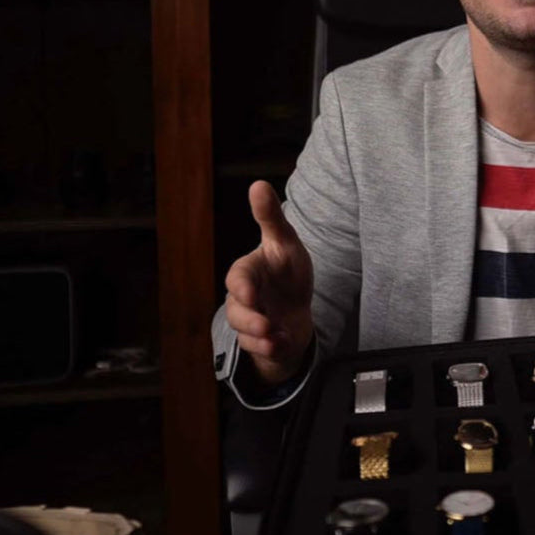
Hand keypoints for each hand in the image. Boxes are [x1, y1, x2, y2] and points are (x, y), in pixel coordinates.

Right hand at [223, 180, 313, 384]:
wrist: (297, 307)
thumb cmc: (287, 270)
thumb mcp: (284, 242)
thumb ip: (270, 217)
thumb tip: (258, 184)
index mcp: (248, 272)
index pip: (237, 278)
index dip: (241, 286)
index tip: (250, 293)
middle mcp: (243, 299)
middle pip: (236, 311)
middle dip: (250, 320)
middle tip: (267, 324)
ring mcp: (249, 322)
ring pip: (244, 334)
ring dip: (260, 338)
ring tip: (277, 337)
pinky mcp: (258, 343)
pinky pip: (258, 350)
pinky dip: (271, 349)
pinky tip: (283, 343)